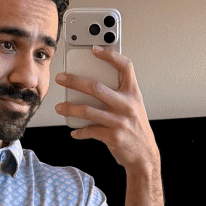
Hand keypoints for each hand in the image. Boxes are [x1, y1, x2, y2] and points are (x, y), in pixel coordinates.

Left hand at [56, 45, 160, 180]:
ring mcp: (120, 122)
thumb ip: (119, 94)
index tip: (94, 49)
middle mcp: (127, 106)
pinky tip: (74, 131)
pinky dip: (80, 131)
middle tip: (61, 78)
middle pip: (97, 87)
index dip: (110, 55)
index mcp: (133, 94)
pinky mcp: (113, 137)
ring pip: (88, 110)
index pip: (125, 67)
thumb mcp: (134, 108)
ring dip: (71, 108)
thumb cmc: (136, 130)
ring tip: (60, 107)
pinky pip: (91, 131)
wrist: (145, 156)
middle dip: (75, 81)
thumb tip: (92, 85)